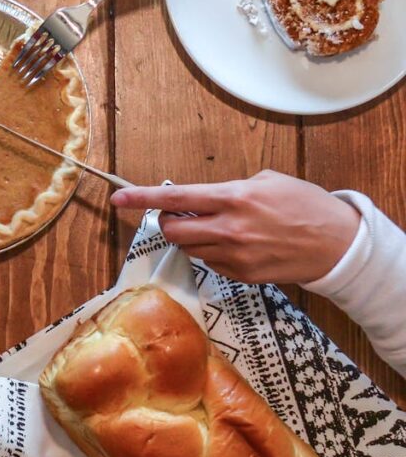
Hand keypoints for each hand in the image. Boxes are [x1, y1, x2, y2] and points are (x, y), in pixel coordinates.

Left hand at [110, 170, 360, 283]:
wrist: (337, 244)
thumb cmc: (305, 205)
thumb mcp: (267, 181)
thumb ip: (230, 189)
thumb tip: (203, 199)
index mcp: (233, 198)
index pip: (176, 199)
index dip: (143, 198)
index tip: (119, 199)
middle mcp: (228, 228)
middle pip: (173, 231)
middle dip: (169, 223)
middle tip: (180, 216)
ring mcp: (233, 256)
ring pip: (188, 249)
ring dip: (191, 238)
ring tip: (216, 228)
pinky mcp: (240, 275)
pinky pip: (209, 263)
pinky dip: (212, 253)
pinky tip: (235, 245)